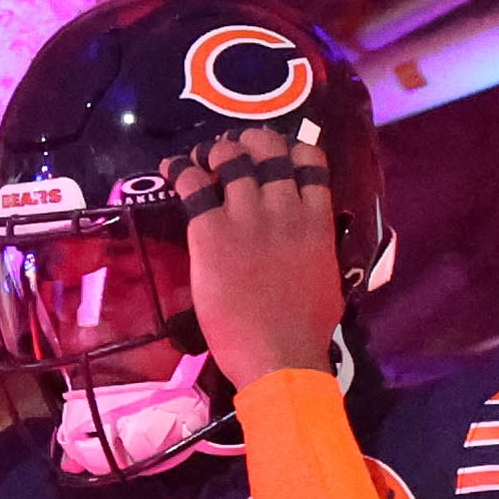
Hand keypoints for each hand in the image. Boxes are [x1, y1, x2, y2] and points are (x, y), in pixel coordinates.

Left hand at [172, 126, 341, 387]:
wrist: (280, 357)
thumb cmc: (307, 330)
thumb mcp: (327, 279)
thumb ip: (317, 247)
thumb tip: (311, 240)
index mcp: (317, 221)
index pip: (310, 160)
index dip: (290, 150)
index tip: (276, 160)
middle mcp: (283, 207)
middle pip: (267, 145)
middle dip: (249, 142)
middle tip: (233, 156)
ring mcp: (247, 216)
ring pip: (230, 155)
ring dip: (213, 152)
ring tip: (203, 161)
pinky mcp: (212, 230)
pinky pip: (192, 182)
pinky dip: (179, 169)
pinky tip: (171, 169)